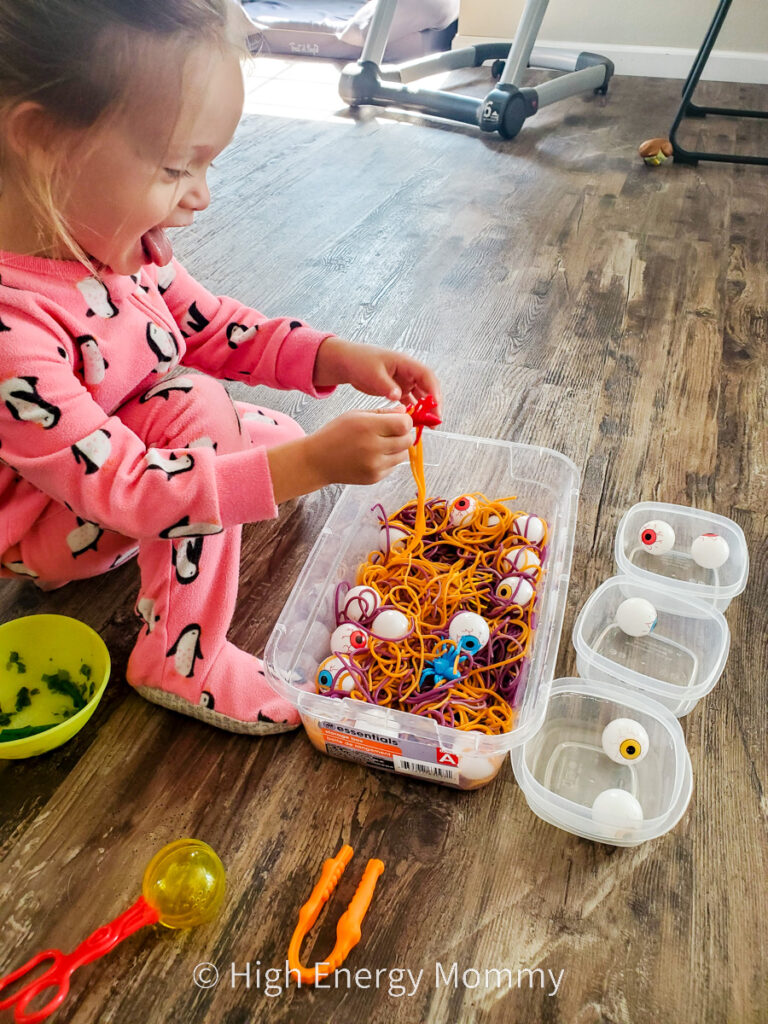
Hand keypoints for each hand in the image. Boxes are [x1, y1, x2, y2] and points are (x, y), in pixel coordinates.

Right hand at [266, 407, 412, 500]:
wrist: (317, 461)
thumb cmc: (335, 434)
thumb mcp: (356, 415)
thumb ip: (383, 412)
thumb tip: (405, 411)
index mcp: (368, 427)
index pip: (404, 424)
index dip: (406, 421)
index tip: (400, 420)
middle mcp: (373, 448)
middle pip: (407, 440)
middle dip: (404, 434)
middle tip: (393, 431)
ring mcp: (374, 466)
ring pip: (403, 455)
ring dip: (398, 448)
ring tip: (382, 444)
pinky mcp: (374, 478)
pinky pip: (393, 466)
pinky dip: (389, 460)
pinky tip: (373, 455)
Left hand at [314, 338, 441, 415]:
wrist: (348, 362)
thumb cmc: (360, 361)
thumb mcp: (372, 373)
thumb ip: (386, 385)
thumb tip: (398, 396)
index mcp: (405, 363)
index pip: (426, 375)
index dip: (433, 390)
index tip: (435, 405)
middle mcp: (408, 372)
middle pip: (428, 387)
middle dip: (433, 404)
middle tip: (435, 421)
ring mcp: (404, 381)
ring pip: (421, 396)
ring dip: (425, 409)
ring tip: (428, 426)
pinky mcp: (398, 390)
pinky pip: (410, 401)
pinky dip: (414, 411)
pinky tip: (414, 422)